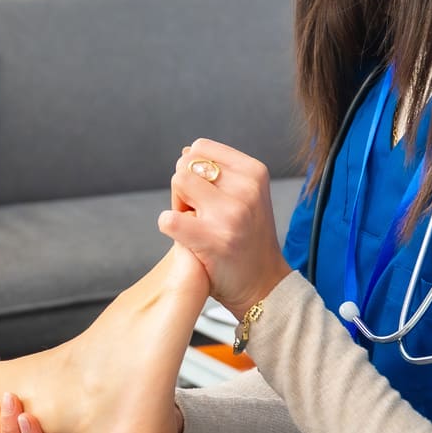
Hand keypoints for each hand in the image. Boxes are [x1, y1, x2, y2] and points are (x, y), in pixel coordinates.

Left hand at [160, 138, 291, 317]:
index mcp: (255, 172)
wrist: (263, 285)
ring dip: (178, 206)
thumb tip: (185, 152)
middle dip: (184, 188)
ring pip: (177, 184)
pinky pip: (168, 219)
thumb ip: (218, 172)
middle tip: (200, 214)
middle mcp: (246, 188)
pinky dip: (169, 227)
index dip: (194, 169)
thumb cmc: (247, 239)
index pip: (201, 147)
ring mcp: (230, 214)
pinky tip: (188, 239)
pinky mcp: (212, 239)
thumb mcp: (246, 196)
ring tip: (196, 225)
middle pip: (185, 165)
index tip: (207, 194)